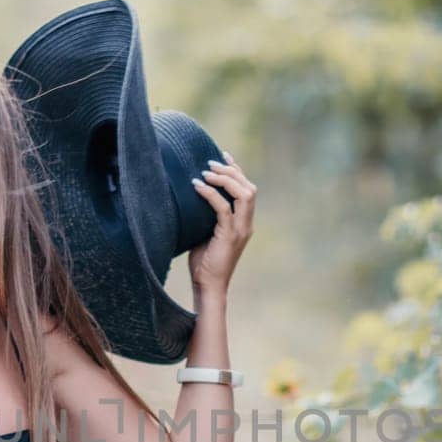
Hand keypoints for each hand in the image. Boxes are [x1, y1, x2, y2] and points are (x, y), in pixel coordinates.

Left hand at [188, 152, 256, 293]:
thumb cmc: (204, 262)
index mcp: (244, 223)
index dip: (237, 170)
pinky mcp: (229, 236)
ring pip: (244, 194)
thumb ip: (207, 215)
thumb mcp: (206, 233)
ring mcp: (240, 230)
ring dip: (226, 179)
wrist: (208, 286)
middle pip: (249, 188)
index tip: (222, 156)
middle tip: (210, 162)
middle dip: (231, 171)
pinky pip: (223, 208)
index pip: (247, 190)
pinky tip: (196, 185)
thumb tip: (191, 194)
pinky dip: (211, 193)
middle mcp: (246, 224)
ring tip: (207, 171)